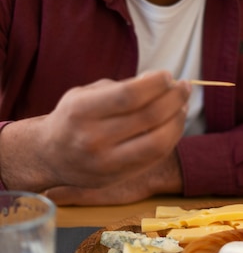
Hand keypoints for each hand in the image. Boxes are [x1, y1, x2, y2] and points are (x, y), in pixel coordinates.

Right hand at [0, 71, 190, 198]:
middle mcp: (92, 139)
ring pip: (157, 142)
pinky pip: (155, 157)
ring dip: (177, 120)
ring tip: (182, 105)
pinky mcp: (118, 177)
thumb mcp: (86, 94)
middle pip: (148, 117)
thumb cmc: (73, 117)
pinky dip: (170, 138)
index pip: (129, 95)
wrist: (49, 156)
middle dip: (174, 98)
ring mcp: (106, 163)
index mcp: (81, 111)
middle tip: (184, 86)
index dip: (156, 84)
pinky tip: (173, 123)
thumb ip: (122, 87)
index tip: (168, 75)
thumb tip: (162, 81)